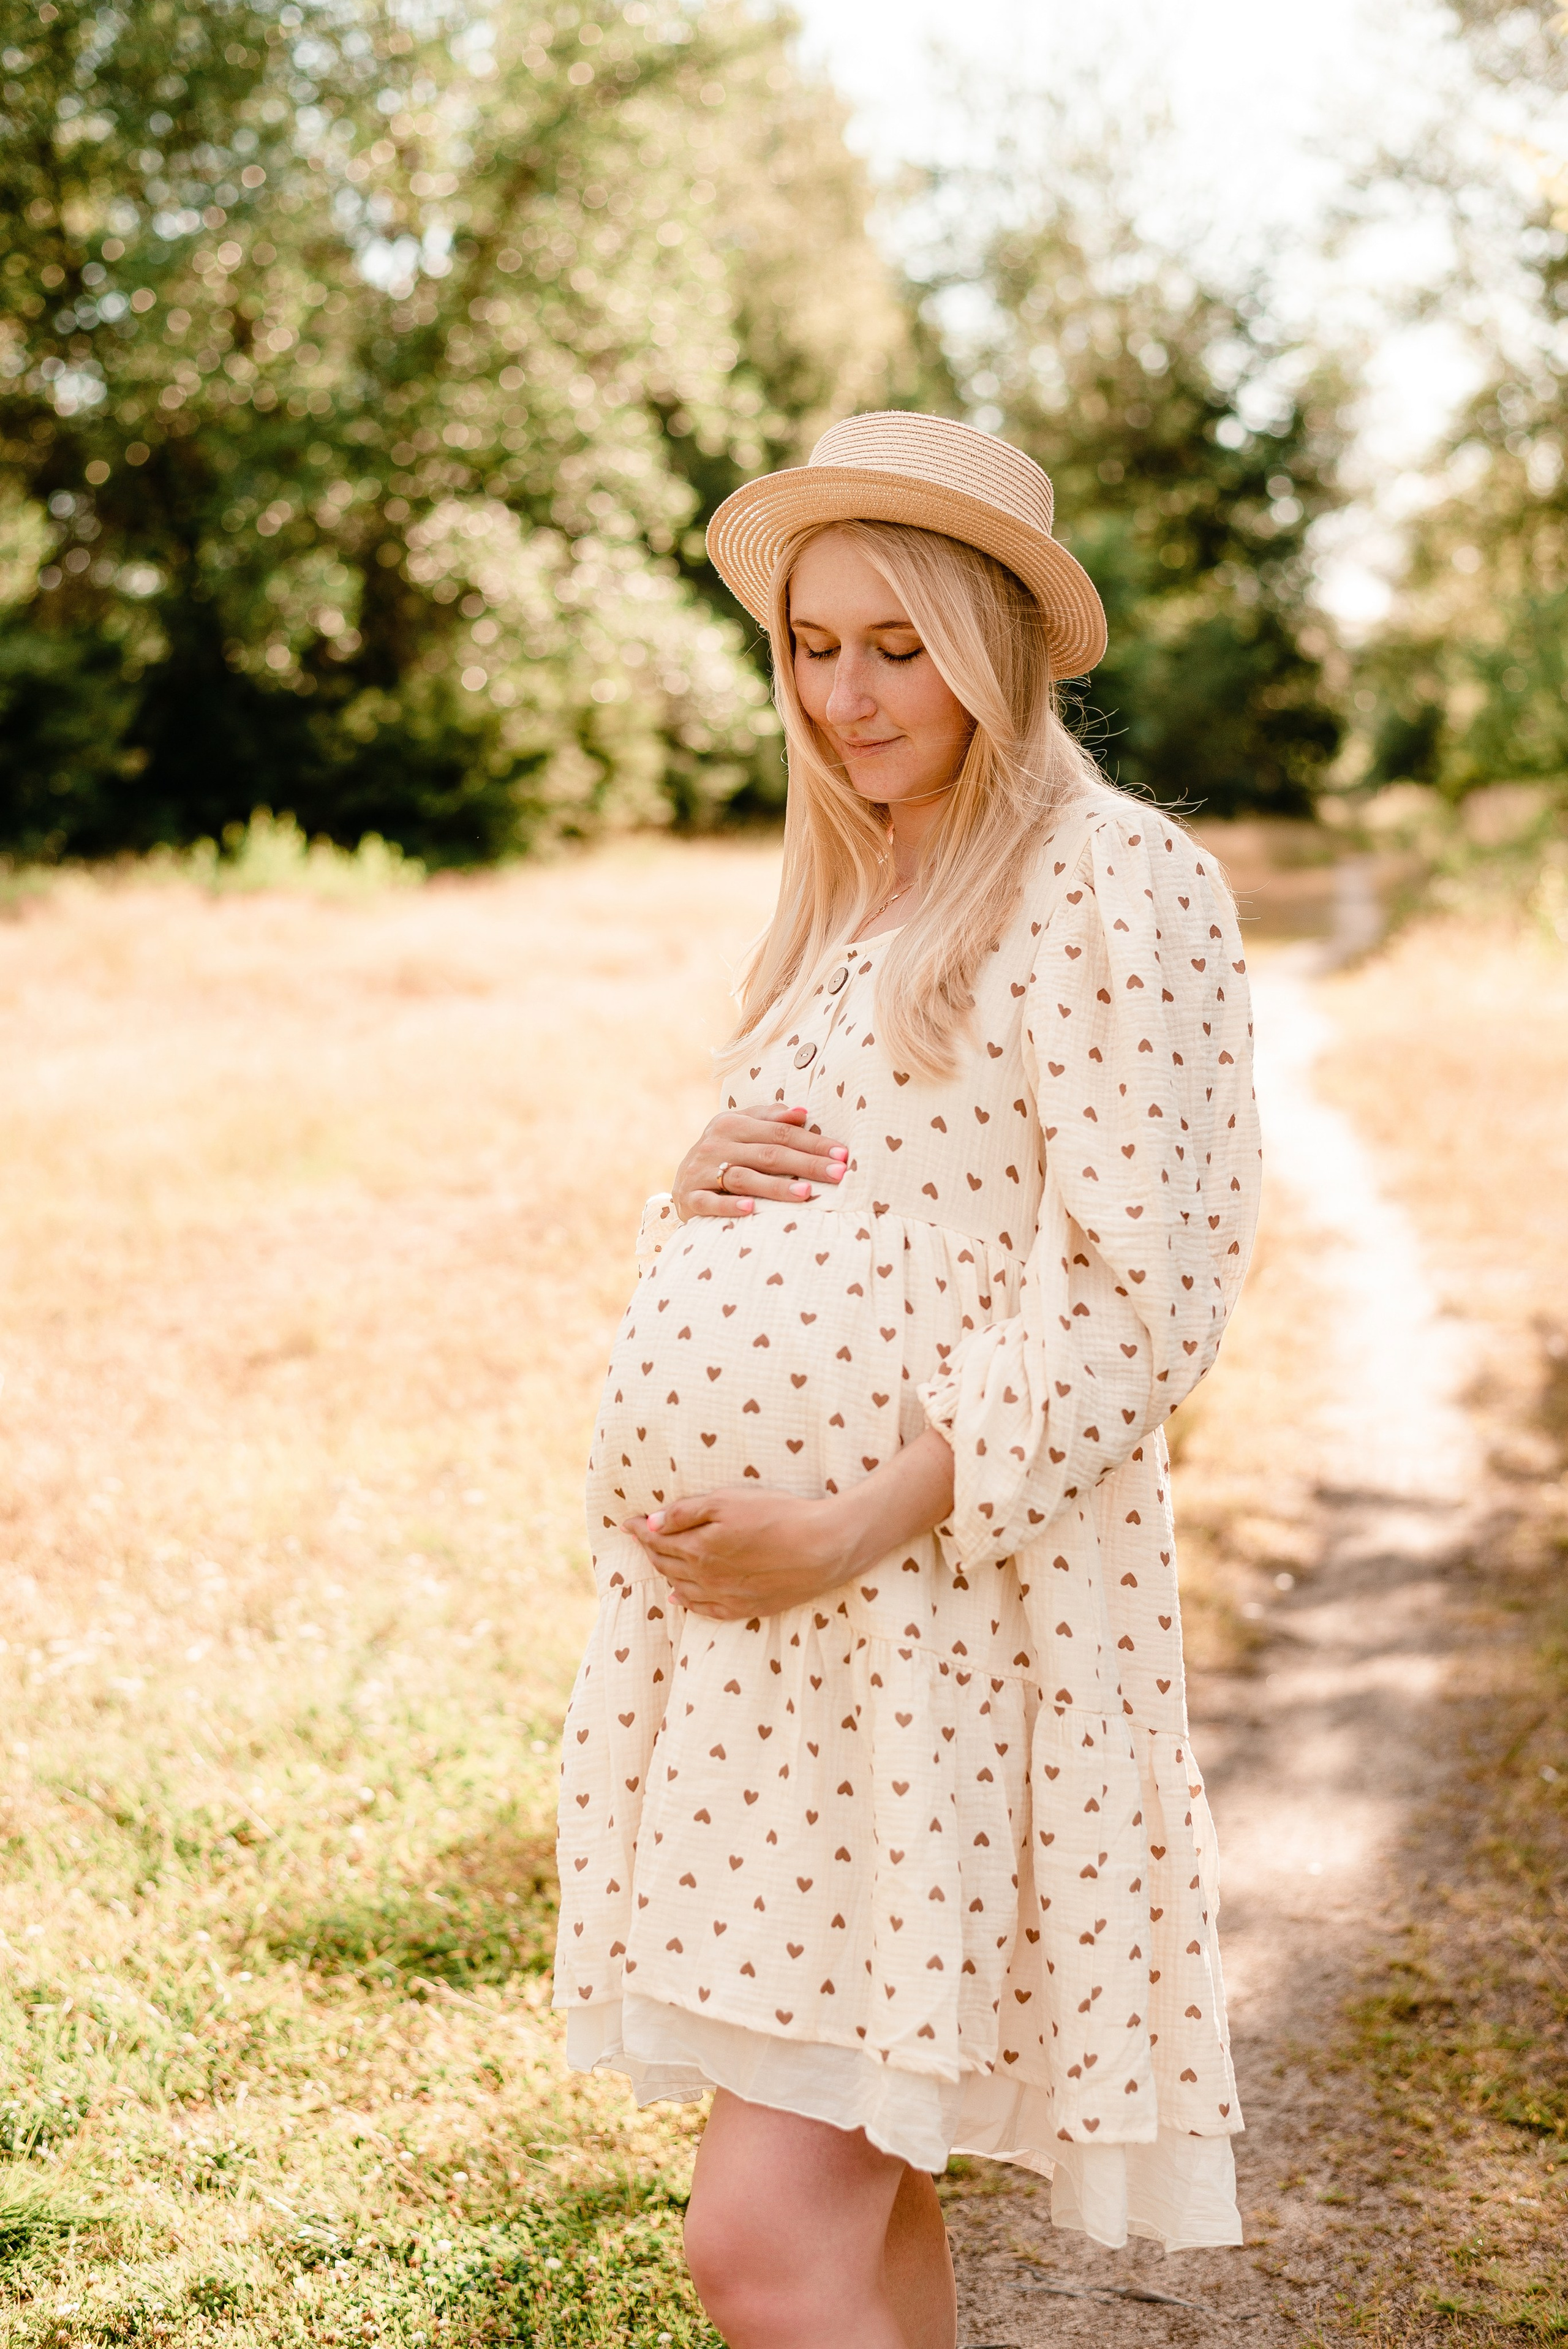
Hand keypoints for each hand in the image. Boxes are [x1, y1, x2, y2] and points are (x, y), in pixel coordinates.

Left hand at [626, 1487, 851, 1619]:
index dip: (638, 1530)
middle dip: (649, 1549)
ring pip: (682, 1588)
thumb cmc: (777, 1515)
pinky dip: (688, 1602)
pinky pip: (705, 1610)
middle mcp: (705, 1578)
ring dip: (665, 1573)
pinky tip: (680, 1597)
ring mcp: (726, 1597)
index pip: (656, 1540)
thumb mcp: (727, 1501)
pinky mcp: (746, 1608)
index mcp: (698, 1549)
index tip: (626, 1522)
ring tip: (656, 1561)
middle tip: (640, 1537)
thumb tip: (651, 1523)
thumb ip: (686, 1513)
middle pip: (666, 1564)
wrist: (822, 1548)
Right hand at [673, 1103, 847, 1220]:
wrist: (681, 1182)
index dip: (813, 1142)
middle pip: (768, 1154)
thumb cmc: (723, 1153)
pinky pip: (711, 1202)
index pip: (780, 1132)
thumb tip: (802, 1112)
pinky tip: (751, 1210)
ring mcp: (701, 1171)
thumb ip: (769, 1119)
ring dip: (776, 1186)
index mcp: (731, 1124)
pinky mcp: (690, 1198)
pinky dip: (730, 1206)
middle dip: (806, 1163)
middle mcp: (716, 1144)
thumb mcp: (741, 1130)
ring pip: (745, 1178)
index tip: (842, 1153)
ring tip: (806, 1194)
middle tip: (837, 1174)